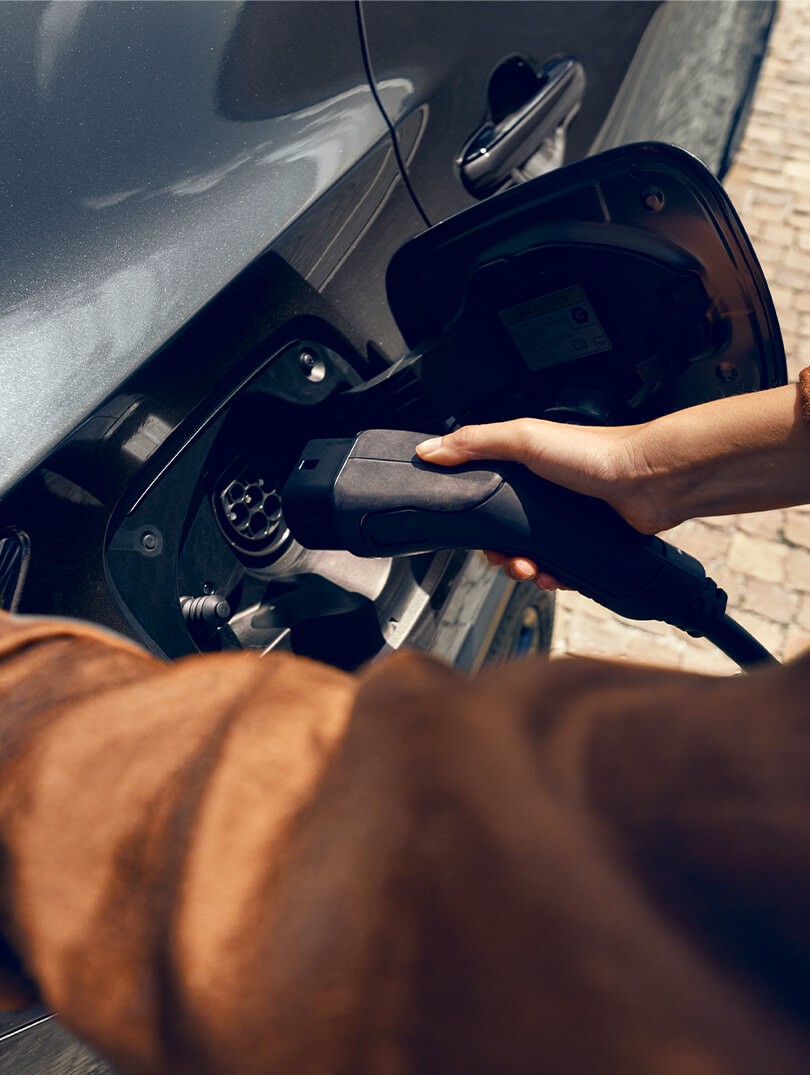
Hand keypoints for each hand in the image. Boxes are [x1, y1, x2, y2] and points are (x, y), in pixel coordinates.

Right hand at [416, 418, 649, 588]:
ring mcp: (568, 520)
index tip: (472, 534)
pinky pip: (563, 570)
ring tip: (530, 571)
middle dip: (500, 552)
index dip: (475, 519)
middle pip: (506, 533)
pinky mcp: (589, 543)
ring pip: (533, 555)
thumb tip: (429, 449)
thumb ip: (475, 442)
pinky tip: (554, 577)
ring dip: (525, 569)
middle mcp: (545, 494)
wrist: (650, 480)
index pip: (485, 497)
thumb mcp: (524, 438)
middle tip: (504, 557)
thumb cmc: (596, 452)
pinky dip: (554, 578)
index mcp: (525, 467)